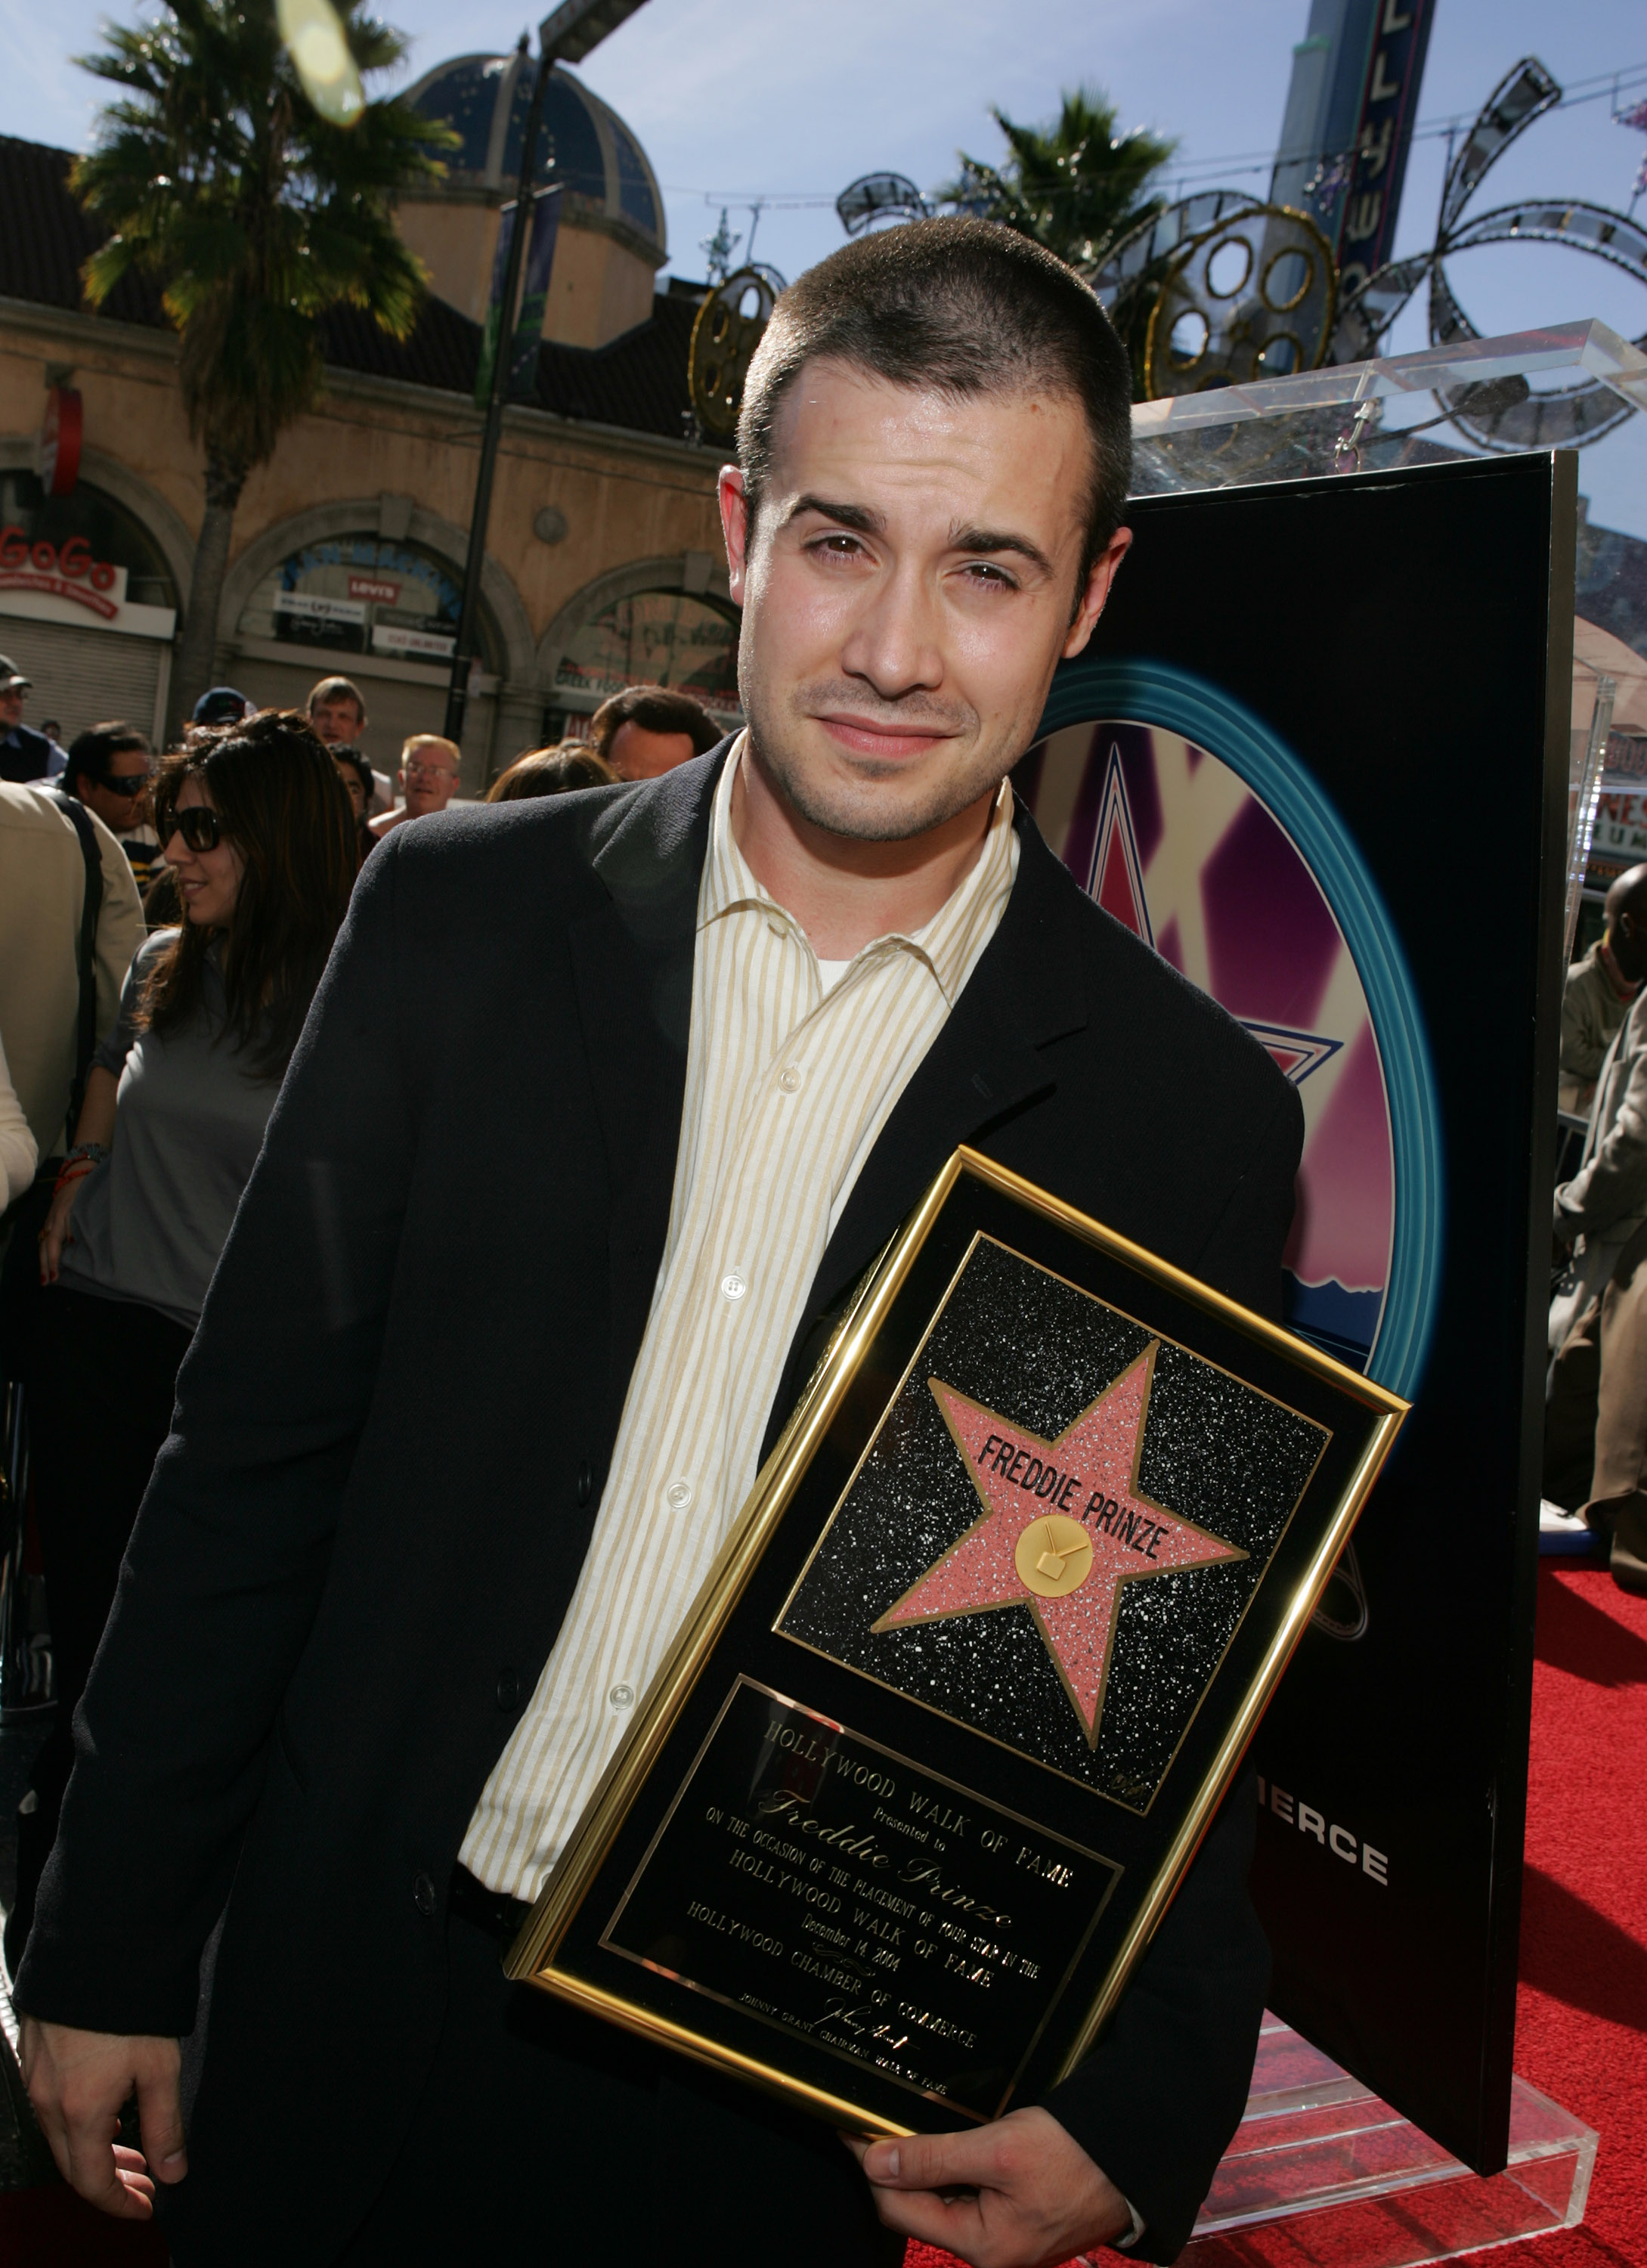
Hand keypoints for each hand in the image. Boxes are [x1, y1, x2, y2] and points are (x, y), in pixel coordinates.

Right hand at [19, 2018, 185, 2218]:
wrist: (93, 1948)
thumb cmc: (128, 2003)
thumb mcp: (159, 2067)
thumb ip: (165, 2125)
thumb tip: (173, 2172)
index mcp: (79, 2112)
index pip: (92, 2183)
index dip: (119, 2204)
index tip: (145, 2208)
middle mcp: (48, 2102)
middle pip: (72, 2166)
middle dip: (110, 2183)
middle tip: (145, 2185)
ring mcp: (36, 2081)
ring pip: (61, 2138)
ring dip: (95, 2153)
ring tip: (133, 2155)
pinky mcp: (34, 2058)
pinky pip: (51, 2109)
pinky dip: (79, 2125)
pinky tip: (107, 2115)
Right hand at [37, 1179, 82, 1284]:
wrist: (77, 1174)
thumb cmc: (85, 1190)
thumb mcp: (83, 1205)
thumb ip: (76, 1222)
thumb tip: (70, 1241)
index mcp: (60, 1218)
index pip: (53, 1245)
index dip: (53, 1261)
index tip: (55, 1277)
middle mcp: (52, 1221)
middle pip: (45, 1247)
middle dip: (46, 1265)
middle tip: (46, 1282)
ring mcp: (51, 1220)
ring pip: (44, 1243)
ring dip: (44, 1260)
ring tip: (45, 1276)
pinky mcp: (52, 1219)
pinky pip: (47, 1237)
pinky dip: (46, 1250)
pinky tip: (49, 1261)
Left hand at [845, 2105, 1131, 2266]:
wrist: (1134, 2156)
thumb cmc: (1075, 2156)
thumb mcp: (997, 2150)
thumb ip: (933, 2159)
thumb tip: (875, 2163)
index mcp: (984, 2248)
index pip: (900, 2209)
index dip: (872, 2166)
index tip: (852, 2127)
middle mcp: (991, 2253)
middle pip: (919, 2208)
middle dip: (896, 2165)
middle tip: (877, 2117)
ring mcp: (1006, 2238)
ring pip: (943, 2199)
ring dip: (924, 2164)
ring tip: (910, 2123)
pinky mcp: (1018, 2219)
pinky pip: (968, 2195)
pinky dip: (953, 2167)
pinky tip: (947, 2140)